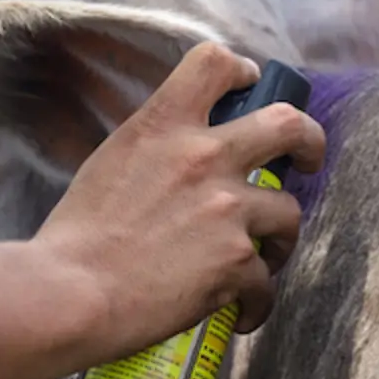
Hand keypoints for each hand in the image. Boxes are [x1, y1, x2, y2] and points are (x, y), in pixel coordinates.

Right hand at [33, 42, 326, 360]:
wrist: (69, 294)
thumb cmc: (74, 239)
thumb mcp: (109, 165)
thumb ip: (154, 152)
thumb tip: (179, 165)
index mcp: (163, 126)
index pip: (214, 63)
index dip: (242, 71)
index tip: (250, 87)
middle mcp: (203, 156)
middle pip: (288, 123)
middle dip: (308, 141)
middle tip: (305, 161)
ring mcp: (226, 208)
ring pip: (288, 213)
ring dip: (280, 239)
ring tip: (265, 260)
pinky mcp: (236, 261)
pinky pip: (267, 282)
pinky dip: (256, 303)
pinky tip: (241, 314)